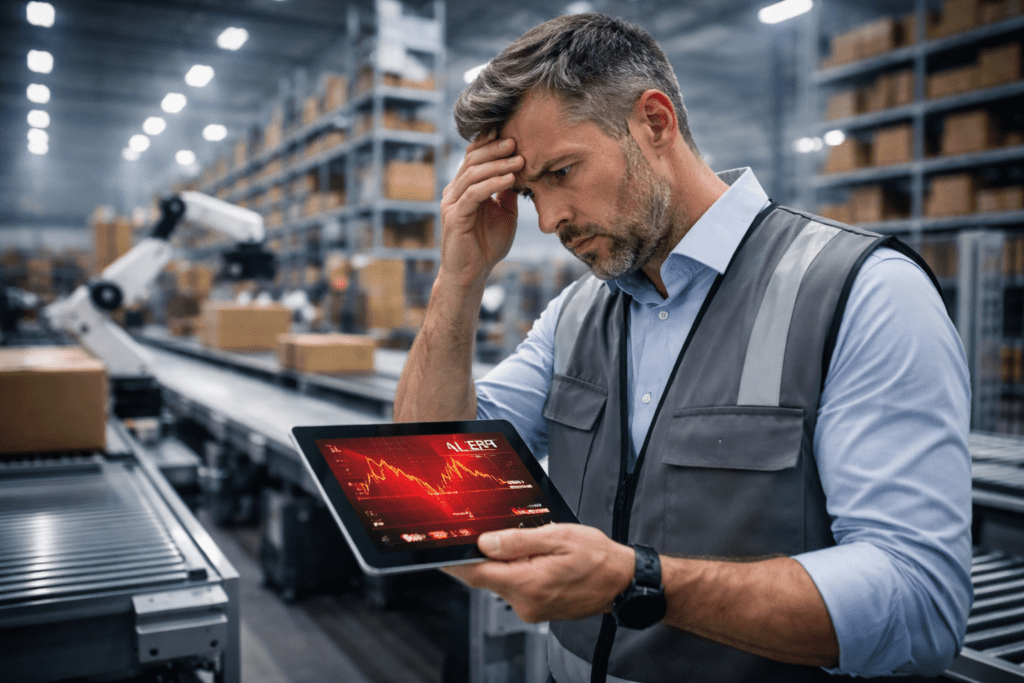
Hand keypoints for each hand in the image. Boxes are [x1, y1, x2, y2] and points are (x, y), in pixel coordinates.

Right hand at [439, 129, 524, 288]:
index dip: (489, 143)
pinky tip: (509, 179)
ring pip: (472, 174)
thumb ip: (508, 192)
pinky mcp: (455, 217)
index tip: (510, 132)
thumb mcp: (505, 213)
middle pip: (471, 160)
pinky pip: (474, 194)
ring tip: (518, 159)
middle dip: (494, 148)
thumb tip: (520, 170)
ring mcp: (452, 203)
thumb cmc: (487, 246)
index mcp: (464, 188)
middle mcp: (454, 192)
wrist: (472, 275)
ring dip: (497, 165)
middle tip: (515, 141)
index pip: (473, 158)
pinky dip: (492, 184)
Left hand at [443, 523, 635, 622]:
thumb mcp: (558, 537)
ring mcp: (532, 610)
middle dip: (486, 556)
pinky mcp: (538, 610)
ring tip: (533, 546)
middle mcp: (525, 603)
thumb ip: (518, 541)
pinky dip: (519, 572)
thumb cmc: (597, 557)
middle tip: (496, 533)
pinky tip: (538, 559)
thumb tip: (485, 543)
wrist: (623, 582)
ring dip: (506, 563)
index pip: (476, 574)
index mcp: (527, 583)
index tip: (439, 551)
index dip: (454, 562)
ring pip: (502, 582)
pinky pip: (518, 588)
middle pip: (487, 578)